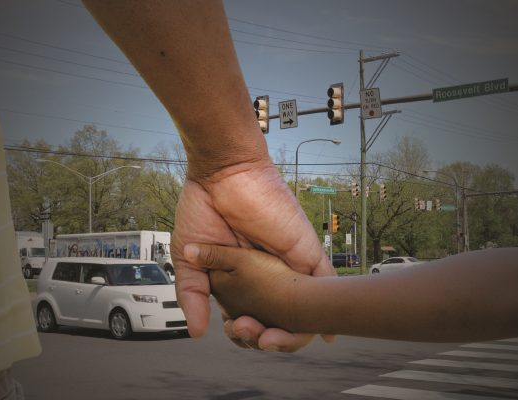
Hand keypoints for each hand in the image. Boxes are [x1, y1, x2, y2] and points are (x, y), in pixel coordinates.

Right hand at [172, 162, 334, 350]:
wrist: (222, 172)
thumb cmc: (203, 207)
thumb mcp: (188, 260)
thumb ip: (192, 295)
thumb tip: (197, 332)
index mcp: (240, 278)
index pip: (249, 317)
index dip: (244, 332)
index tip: (234, 331)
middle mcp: (266, 274)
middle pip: (277, 319)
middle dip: (268, 337)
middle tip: (252, 336)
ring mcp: (287, 265)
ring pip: (302, 309)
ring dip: (294, 331)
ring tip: (276, 340)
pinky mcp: (305, 251)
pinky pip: (325, 282)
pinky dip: (329, 308)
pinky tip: (329, 332)